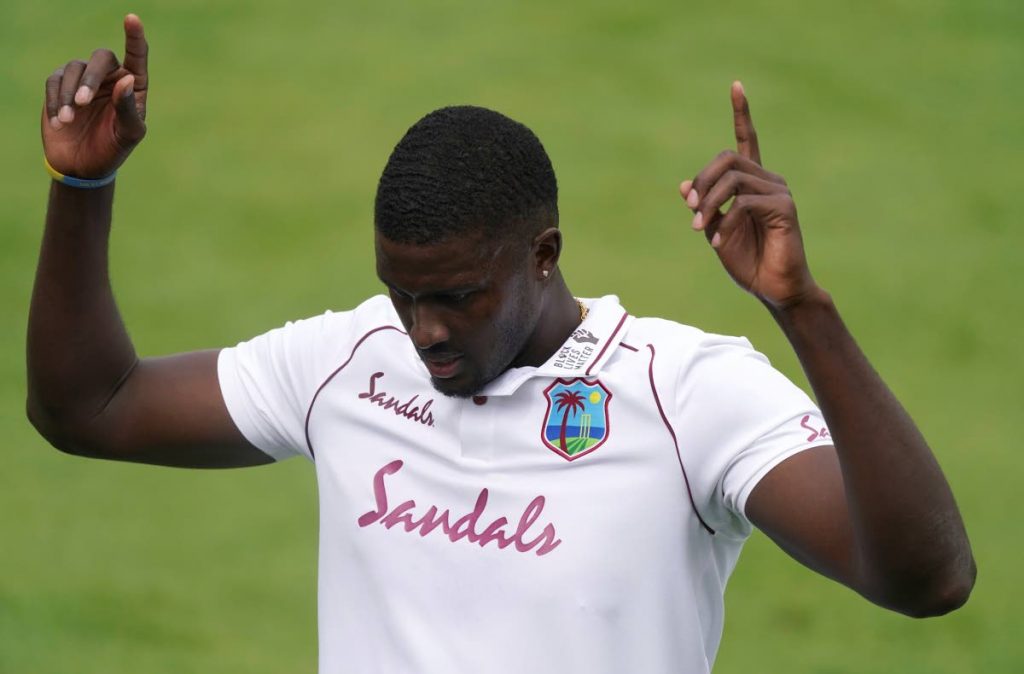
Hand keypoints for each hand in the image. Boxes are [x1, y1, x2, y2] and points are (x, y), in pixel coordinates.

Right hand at [41, 14, 148, 178]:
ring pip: (73, 68)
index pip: (137, 56)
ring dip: (68, 93)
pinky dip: (54, 99)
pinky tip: (59, 121)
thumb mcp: (128, 134)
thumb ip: (129, 109)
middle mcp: (109, 77)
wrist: (83, 166)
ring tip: (68, 119)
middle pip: (100, 58)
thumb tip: (126, 80)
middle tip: (81, 102)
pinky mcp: (59, 86)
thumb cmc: (113, 150)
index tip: (132, 19)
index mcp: (133, 85)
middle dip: (89, 78)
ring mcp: (83, 80)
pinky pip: (53, 81)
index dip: (134, 37)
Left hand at [680, 82, 818, 308]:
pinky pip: (743, 203)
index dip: (742, 113)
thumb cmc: (747, 260)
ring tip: (698, 229)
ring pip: (732, 179)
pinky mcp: (784, 208)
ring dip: (708, 204)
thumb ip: (702, 206)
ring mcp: (779, 192)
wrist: (773, 288)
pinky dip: (724, 222)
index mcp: (752, 183)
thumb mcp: (714, 230)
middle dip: (701, 183)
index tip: (736, 85)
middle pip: (727, 159)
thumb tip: (683, 185)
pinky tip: (718, 243)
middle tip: (690, 212)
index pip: (748, 140)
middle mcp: (768, 180)